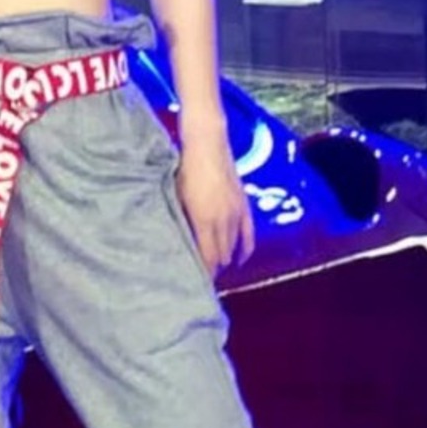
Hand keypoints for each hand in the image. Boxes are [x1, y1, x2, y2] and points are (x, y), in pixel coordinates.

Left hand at [175, 136, 254, 274]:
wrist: (207, 144)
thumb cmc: (186, 170)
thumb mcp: (178, 199)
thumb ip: (182, 223)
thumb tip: (181, 244)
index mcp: (205, 221)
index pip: (207, 259)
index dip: (203, 274)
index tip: (194, 284)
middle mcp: (224, 221)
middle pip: (220, 257)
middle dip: (211, 270)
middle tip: (201, 279)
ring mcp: (236, 213)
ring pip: (232, 248)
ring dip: (224, 260)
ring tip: (214, 271)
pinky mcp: (244, 206)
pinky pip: (248, 236)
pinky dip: (243, 251)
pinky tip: (239, 261)